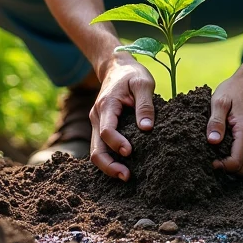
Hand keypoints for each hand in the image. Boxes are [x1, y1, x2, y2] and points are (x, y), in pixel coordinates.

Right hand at [89, 56, 154, 180]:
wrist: (116, 67)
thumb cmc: (131, 74)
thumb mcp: (143, 83)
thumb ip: (145, 104)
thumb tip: (147, 128)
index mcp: (106, 105)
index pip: (106, 130)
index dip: (116, 143)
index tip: (130, 151)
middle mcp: (97, 116)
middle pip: (96, 148)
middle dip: (109, 165)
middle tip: (127, 176)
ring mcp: (96, 122)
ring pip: (96, 151)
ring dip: (108, 166)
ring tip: (126, 176)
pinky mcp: (100, 127)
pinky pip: (100, 147)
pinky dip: (109, 159)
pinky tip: (123, 166)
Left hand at [207, 69, 242, 175]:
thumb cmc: (234, 90)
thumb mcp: (219, 101)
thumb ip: (215, 121)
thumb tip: (212, 141)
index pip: (236, 163)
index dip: (222, 166)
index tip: (210, 159)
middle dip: (228, 169)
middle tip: (214, 157)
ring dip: (234, 164)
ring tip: (220, 150)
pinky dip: (239, 158)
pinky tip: (228, 146)